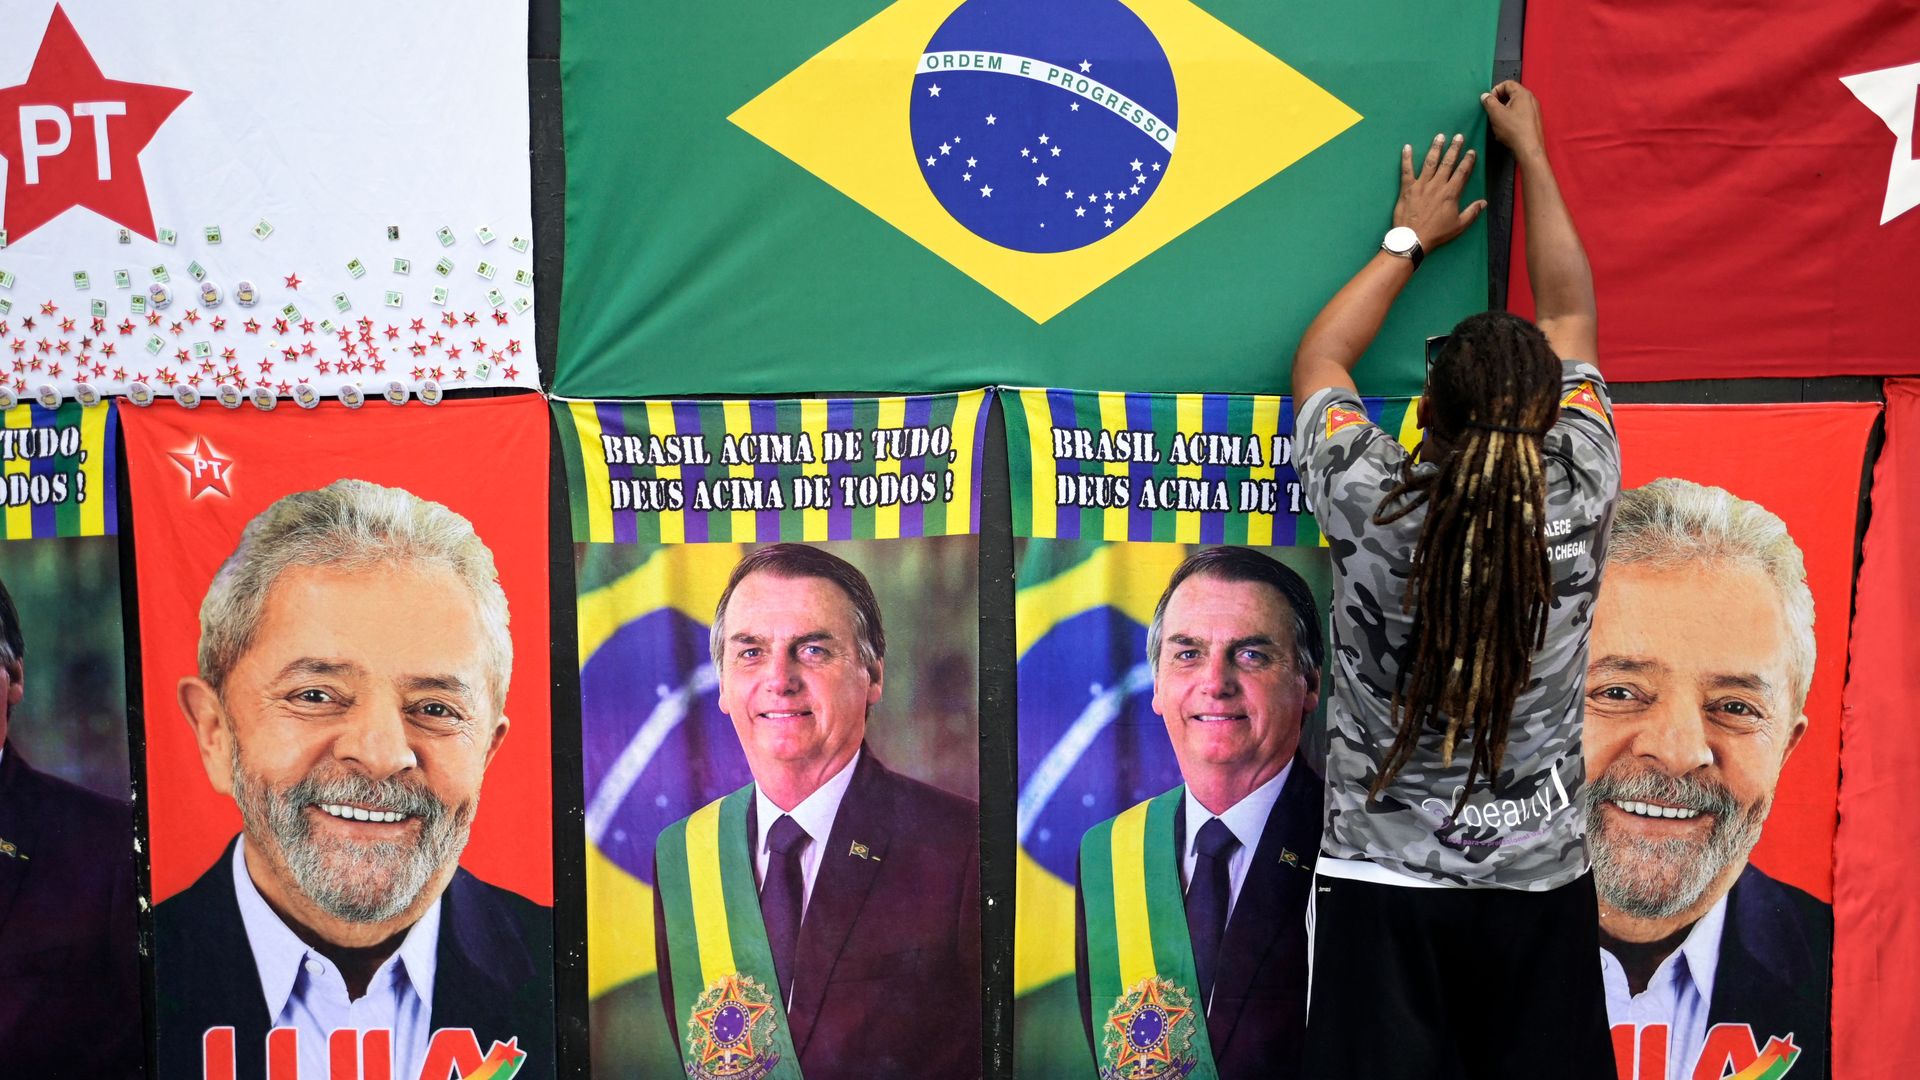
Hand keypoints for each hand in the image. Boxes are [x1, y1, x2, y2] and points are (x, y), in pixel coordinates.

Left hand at [1393, 133, 1484, 250]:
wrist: (1413, 239)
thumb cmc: (1437, 233)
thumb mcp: (1459, 225)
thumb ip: (1472, 212)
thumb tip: (1484, 203)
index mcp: (1451, 193)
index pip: (1462, 172)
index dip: (1468, 161)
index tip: (1472, 151)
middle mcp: (1437, 185)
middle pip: (1448, 163)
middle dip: (1454, 148)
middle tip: (1458, 136)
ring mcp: (1421, 185)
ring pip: (1430, 162)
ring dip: (1436, 148)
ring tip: (1440, 137)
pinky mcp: (1407, 188)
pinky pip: (1406, 170)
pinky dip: (1406, 158)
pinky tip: (1407, 147)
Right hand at [1482, 80, 1545, 156]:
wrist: (1529, 148)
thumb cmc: (1514, 130)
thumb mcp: (1496, 114)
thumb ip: (1489, 102)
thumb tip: (1485, 96)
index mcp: (1523, 94)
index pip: (1507, 83)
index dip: (1495, 90)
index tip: (1489, 100)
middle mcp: (1531, 99)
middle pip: (1512, 94)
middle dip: (1499, 102)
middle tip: (1492, 111)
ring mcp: (1534, 110)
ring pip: (1516, 106)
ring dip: (1504, 112)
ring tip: (1498, 123)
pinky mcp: (1534, 121)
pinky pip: (1520, 115)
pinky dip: (1512, 119)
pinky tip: (1506, 130)